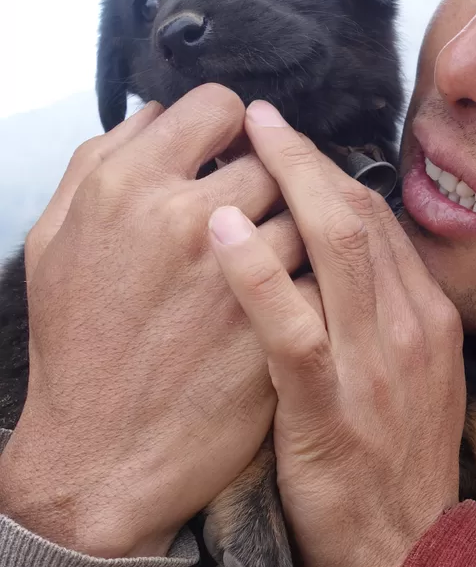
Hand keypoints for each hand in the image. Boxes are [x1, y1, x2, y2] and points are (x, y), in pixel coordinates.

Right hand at [0, 85, 304, 558]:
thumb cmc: (76, 348)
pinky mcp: (285, 332)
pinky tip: (310, 291)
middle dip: (279, 176)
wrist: (103, 459)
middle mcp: (188, 221)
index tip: (239, 144)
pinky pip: (328, 277)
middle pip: (275, 160)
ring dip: (309, 226)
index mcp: (128, 187)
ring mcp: (246, 280)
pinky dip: (326, 276)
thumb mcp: (56, 241)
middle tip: (270, 202)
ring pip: (312, 215)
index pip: (216, 108)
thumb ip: (102, 163)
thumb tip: (153, 115)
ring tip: (292, 252)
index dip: (236, 123)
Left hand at [208, 100, 464, 566]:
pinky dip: (255, 269)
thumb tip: (349, 265)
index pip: (379, 222)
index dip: (330, 171)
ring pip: (335, 247)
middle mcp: (409, 328)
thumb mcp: (417, 384)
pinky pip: (291, 323)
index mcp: (429, 320)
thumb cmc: (396, 471)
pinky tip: (219, 232)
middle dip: (305, 154)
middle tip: (259, 112)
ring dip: (284, 181)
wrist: (410, 555)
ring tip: (241, 138)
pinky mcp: (329, 405)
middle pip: (358, 215)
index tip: (289, 140)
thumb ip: (390, 321)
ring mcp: (373, 364)